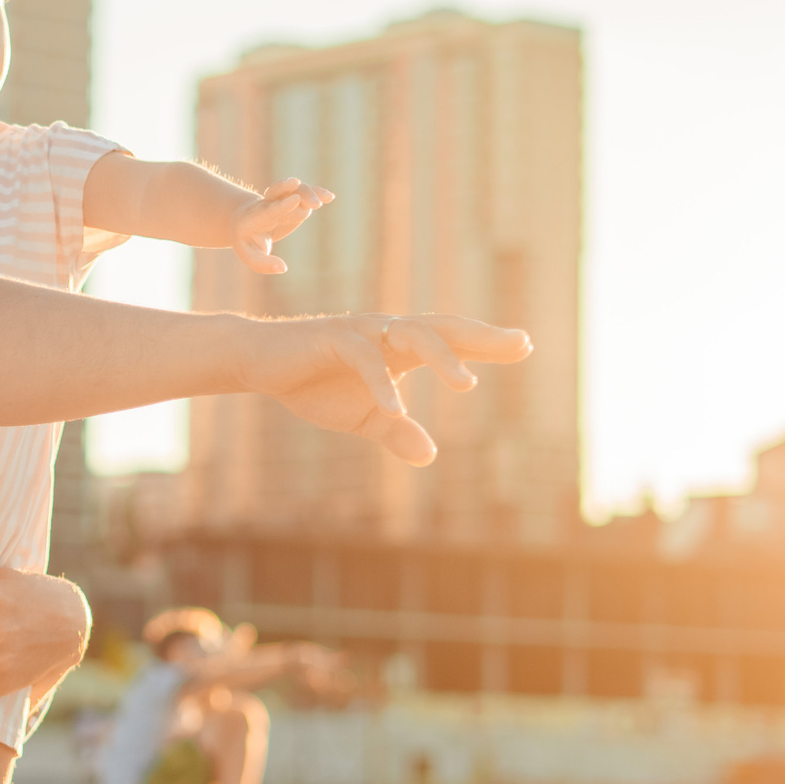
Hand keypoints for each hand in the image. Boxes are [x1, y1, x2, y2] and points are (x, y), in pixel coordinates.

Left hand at [231, 177, 334, 274]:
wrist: (244, 221)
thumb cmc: (247, 241)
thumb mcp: (250, 255)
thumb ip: (263, 264)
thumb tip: (282, 268)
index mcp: (254, 218)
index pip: (269, 210)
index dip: (282, 205)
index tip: (295, 200)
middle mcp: (267, 204)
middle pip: (278, 191)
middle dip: (293, 190)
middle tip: (313, 201)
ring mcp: (281, 200)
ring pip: (294, 189)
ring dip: (309, 192)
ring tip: (326, 199)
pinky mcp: (293, 201)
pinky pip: (304, 193)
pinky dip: (316, 193)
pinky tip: (329, 197)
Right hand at [236, 312, 528, 465]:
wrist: (259, 363)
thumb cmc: (313, 384)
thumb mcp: (361, 417)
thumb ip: (395, 431)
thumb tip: (429, 455)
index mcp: (399, 347)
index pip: (451, 341)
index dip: (486, 343)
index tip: (525, 345)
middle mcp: (388, 331)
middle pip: (444, 328)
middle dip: (482, 337)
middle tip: (520, 344)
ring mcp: (362, 331)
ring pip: (412, 335)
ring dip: (441, 358)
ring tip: (467, 385)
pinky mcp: (333, 338)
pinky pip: (365, 360)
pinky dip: (381, 384)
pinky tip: (395, 409)